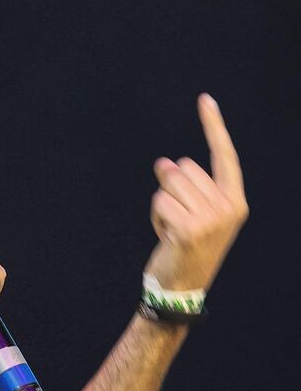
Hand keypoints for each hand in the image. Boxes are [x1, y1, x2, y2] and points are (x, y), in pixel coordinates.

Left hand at [143, 94, 248, 291]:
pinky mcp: (190, 229)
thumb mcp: (195, 215)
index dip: (214, 127)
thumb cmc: (186, 250)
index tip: (205, 100)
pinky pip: (160, 201)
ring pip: (170, 182)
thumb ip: (188, 187)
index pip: (225, 157)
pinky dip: (155, 215)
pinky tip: (165, 235)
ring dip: (162, 203)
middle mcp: (228, 208)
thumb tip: (165, 163)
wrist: (180, 290)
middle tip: (177, 220)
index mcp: (235, 202)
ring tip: (171, 228)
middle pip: (185, 167)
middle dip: (171, 187)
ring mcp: (211, 219)